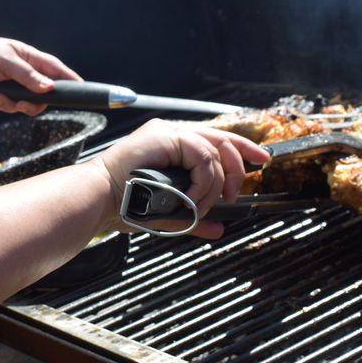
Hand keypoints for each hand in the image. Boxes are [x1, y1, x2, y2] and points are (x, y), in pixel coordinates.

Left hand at [0, 35, 80, 115]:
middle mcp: (26, 69)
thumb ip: (27, 76)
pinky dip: (2, 104)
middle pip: (44, 92)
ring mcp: (16, 81)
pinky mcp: (6, 91)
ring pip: (27, 102)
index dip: (70, 80)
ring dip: (13, 105)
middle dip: (31, 102)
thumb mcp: (5, 64)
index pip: (56, 69)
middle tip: (19, 104)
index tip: (82, 90)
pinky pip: (12, 104)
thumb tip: (48, 88)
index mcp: (29, 56)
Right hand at [94, 120, 270, 238]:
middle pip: (222, 139)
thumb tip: (218, 229)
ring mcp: (168, 132)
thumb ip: (194, 220)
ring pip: (215, 152)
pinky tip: (190, 197)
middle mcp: (171, 134)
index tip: (262, 162)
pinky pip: (202, 156)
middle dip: (240, 164)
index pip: (215, 141)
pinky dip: (202, 181)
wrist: (99, 201)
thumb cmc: (123, 205)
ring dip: (213, 185)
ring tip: (198, 206)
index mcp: (171, 148)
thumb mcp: (168, 213)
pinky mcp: (165, 136)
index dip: (243, 149)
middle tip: (235, 193)